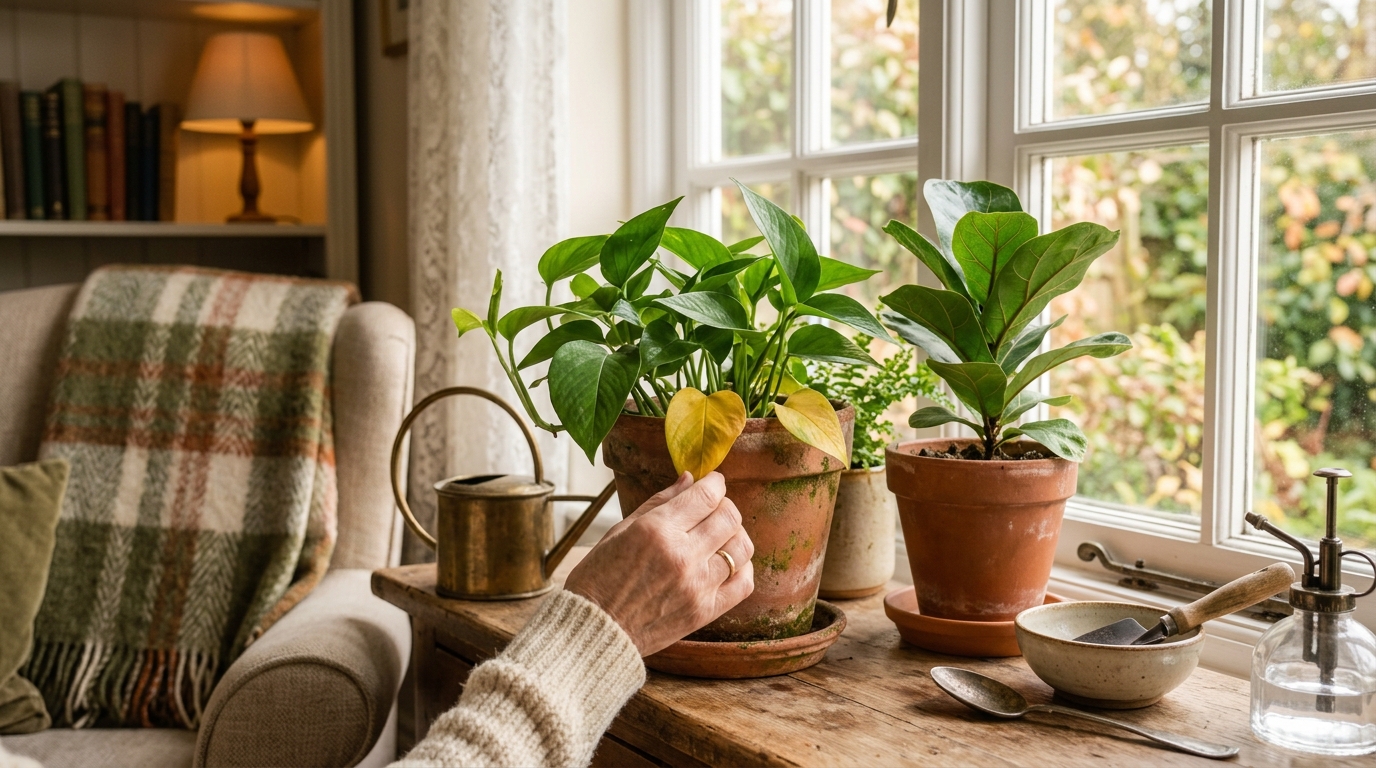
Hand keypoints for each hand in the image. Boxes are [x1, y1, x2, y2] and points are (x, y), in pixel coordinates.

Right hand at [564, 471, 754, 655]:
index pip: (706, 495)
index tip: (713, 482)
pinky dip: (742, 568)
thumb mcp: (620, 530)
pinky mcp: (704, 611)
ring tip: (719, 535)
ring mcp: (697, 586)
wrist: (596, 629)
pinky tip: (727, 563)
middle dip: (725, 505)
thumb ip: (659, 502)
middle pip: (730, 517)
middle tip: (714, 508)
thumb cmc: (599, 577)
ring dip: (734, 534)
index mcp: (657, 530)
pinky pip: (744, 583)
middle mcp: (682, 556)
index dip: (715, 483)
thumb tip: (689, 479)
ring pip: (741, 547)